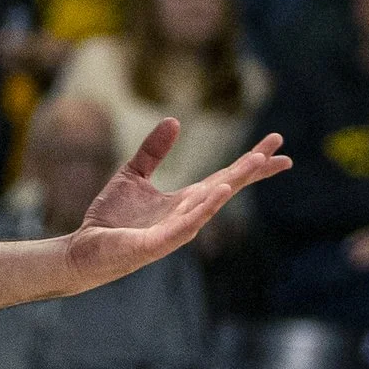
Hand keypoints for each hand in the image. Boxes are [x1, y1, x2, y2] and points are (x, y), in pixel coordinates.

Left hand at [58, 122, 289, 292]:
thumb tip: (174, 120)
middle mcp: (187, 214)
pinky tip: (222, 191)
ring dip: (235, 183)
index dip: (251, 161)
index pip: (225, 177)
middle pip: (228, 188)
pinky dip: (206, 208)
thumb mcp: (133, 174)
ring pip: (212, 204)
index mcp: (185, 199)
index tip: (276, 144)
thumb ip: (154, 150)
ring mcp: (176, 230)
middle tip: (284, 154)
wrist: (85, 248)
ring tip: (256, 163)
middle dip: (254, 171)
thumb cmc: (110, 218)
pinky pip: (187, 223)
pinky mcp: (158, 242)